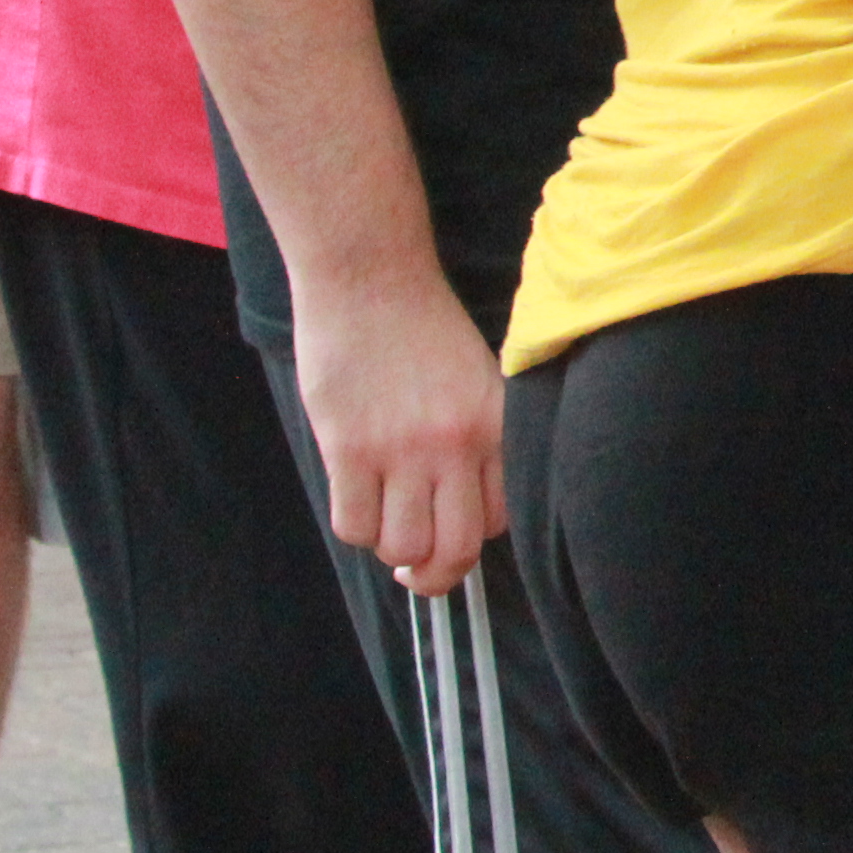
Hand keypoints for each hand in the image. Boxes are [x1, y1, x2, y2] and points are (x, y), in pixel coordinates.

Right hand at [291, 260, 512, 597]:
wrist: (372, 278)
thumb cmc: (423, 326)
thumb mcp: (477, 378)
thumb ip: (480, 436)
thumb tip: (466, 504)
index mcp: (496, 425)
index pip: (502, 519)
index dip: (474, 534)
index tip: (452, 526)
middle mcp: (458, 444)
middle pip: (457, 549)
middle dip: (436, 575)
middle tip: (416, 569)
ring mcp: (403, 449)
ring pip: (402, 546)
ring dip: (391, 548)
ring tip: (385, 518)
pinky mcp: (349, 447)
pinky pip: (353, 526)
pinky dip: (355, 528)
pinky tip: (357, 499)